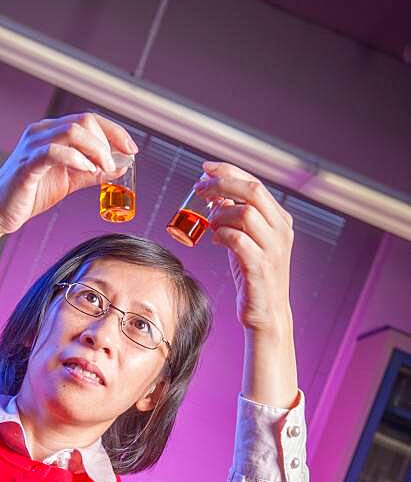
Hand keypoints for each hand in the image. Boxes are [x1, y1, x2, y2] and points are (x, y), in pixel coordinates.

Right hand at [0, 113, 137, 235]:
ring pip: (72, 132)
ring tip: (102, 169)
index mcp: (52, 132)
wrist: (1, 212)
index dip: (114, 131)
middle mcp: (42, 132)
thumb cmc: (31, 194)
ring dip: (95, 150)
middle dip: (107, 142)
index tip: (131, 148)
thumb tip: (120, 167)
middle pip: (83, 121)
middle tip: (115, 164)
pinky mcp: (26, 165)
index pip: (89, 120)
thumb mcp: (70, 181)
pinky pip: (53, 152)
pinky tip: (86, 170)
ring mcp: (32, 146)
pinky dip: (75, 159)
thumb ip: (93, 172)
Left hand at [194, 163, 294, 334]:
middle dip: (222, 184)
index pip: (255, 183)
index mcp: (280, 219)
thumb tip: (215, 195)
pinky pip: (238, 240)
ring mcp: (273, 249)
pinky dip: (222, 235)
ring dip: (220, 215)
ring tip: (210, 224)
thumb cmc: (254, 276)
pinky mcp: (260, 267)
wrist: (267, 312)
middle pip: (253, 191)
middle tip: (199, 189)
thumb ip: (236, 218)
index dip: (229, 171)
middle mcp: (281, 230)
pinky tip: (215, 240)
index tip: (205, 169)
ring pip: (246, 214)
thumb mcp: (247, 240)